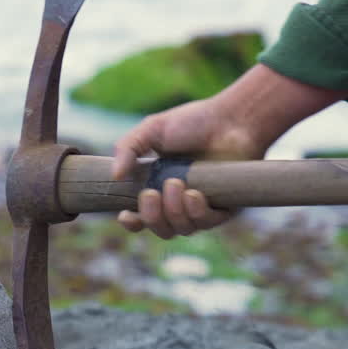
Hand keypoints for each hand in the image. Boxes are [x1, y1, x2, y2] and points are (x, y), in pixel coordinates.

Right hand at [114, 64, 345, 238]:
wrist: (232, 119)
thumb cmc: (193, 122)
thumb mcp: (152, 129)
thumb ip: (128, 148)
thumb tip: (114, 175)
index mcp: (157, 188)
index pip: (141, 218)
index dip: (132, 222)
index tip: (125, 215)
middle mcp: (178, 203)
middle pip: (160, 229)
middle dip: (151, 216)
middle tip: (150, 193)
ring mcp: (201, 208)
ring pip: (181, 229)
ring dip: (174, 211)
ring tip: (176, 183)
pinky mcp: (224, 209)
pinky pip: (206, 224)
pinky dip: (196, 212)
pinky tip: (194, 194)